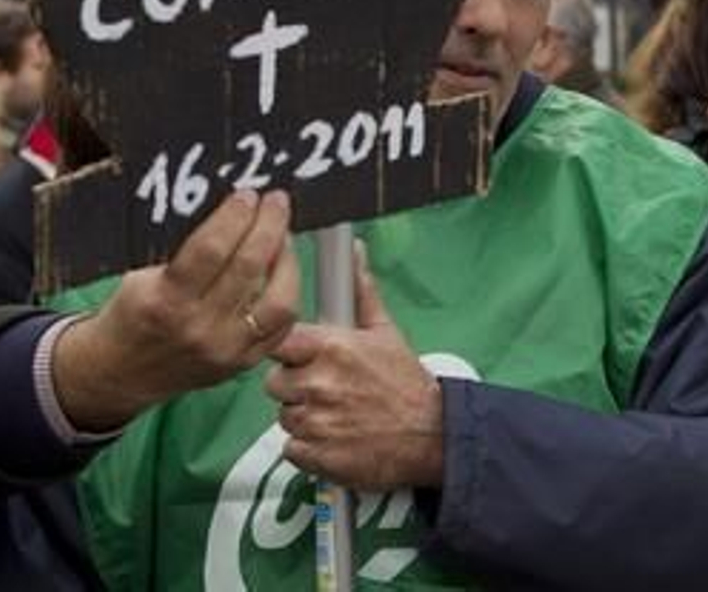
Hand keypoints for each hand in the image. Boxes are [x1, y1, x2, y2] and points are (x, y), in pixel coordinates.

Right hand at [53, 191, 298, 432]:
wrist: (119, 374)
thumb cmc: (132, 317)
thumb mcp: (142, 277)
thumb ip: (186, 250)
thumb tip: (232, 211)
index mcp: (165, 302)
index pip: (211, 250)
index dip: (235, 217)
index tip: (248, 196)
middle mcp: (198, 328)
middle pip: (249, 267)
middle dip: (269, 225)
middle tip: (276, 203)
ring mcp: (226, 349)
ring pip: (279, 300)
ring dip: (287, 260)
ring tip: (284, 236)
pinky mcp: (244, 362)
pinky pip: (284, 324)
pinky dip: (289, 292)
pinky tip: (284, 271)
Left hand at [266, 244, 442, 491]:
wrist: (432, 435)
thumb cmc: (407, 384)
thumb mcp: (386, 332)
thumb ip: (361, 292)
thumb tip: (354, 252)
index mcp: (331, 347)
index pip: (279, 342)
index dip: (289, 353)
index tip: (303, 358)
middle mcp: (317, 382)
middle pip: (276, 384)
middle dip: (297, 388)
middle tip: (329, 391)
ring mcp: (314, 421)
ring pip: (284, 417)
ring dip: (305, 418)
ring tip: (338, 416)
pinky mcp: (314, 455)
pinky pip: (293, 448)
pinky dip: (310, 448)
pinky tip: (336, 438)